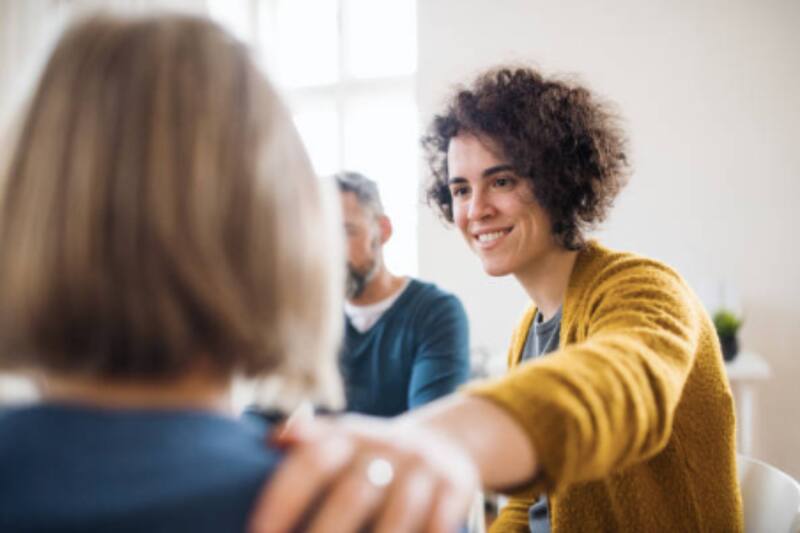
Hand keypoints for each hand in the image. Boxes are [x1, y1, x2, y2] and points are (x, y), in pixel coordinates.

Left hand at [248, 414, 478, 532]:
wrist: (443, 443)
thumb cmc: (372, 457)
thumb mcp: (342, 439)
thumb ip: (306, 440)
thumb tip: (272, 441)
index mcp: (348, 435)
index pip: (310, 462)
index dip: (282, 500)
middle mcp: (386, 445)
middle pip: (352, 495)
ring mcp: (423, 466)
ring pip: (398, 517)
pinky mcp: (456, 486)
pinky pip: (438, 525)